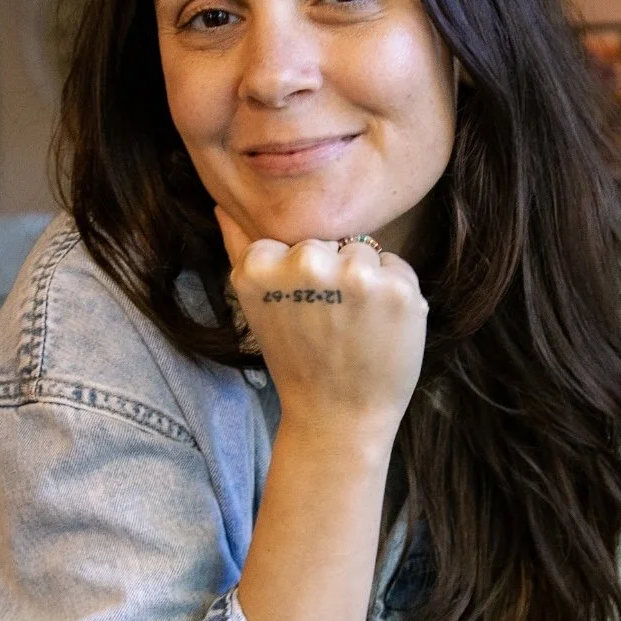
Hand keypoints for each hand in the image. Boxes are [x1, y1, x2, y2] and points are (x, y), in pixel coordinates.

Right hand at [213, 203, 427, 445]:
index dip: (302, 278)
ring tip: (355, 328)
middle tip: (328, 325)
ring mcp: (354, 274)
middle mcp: (305, 262)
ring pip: (366, 251)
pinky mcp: (397, 289)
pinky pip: (397, 267)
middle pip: (331, 242)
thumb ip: (240, 249)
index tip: (300, 314)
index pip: (296, 241)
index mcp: (260, 264)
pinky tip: (380, 329)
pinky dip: (395, 295)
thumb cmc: (298, 361)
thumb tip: (223, 203)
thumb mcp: (255, 306)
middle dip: (335, 275)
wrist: (337, 417)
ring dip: (367, 283)